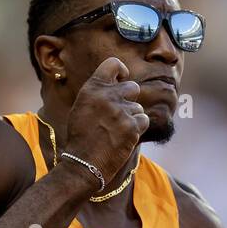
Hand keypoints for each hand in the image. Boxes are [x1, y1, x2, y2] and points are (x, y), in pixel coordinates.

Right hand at [63, 57, 149, 180]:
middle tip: (120, 113)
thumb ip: (100, 93)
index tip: (122, 77)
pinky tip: (124, 136)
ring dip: (132, 117)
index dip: (121, 70)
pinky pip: (144, 120)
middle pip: (133, 87)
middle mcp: (107, 96)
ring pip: (138, 107)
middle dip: (129, 99)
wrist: (84, 163)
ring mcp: (121, 111)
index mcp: (92, 88)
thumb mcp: (83, 107)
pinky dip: (137, 128)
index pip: (113, 64)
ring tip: (116, 130)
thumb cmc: (82, 136)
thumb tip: (118, 84)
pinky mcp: (132, 127)